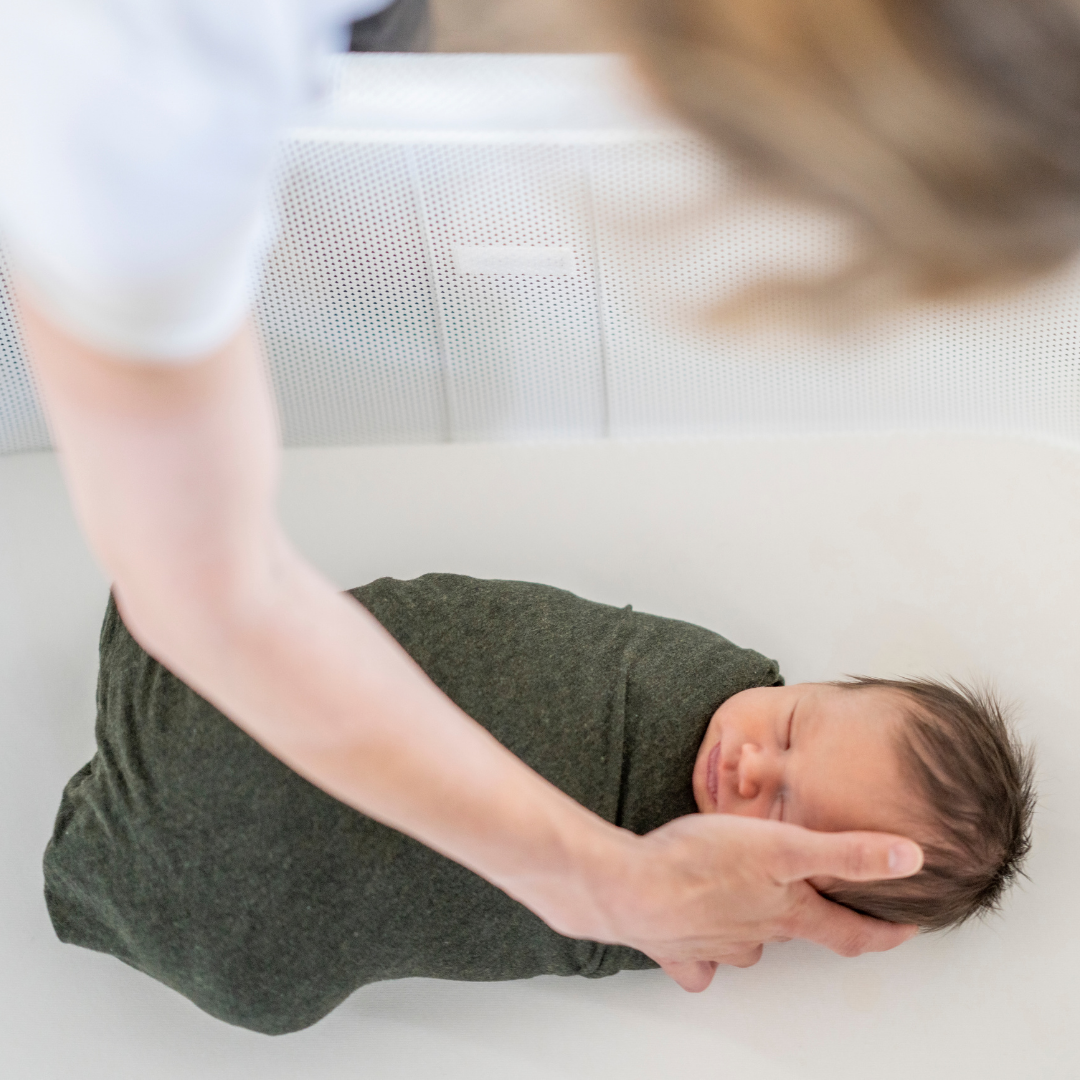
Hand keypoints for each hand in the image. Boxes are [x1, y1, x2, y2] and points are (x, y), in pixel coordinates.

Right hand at [593, 814, 922, 991]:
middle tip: (821, 901)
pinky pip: (699, 961)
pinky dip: (705, 953)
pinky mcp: (678, 950)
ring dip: (757, 929)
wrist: (628, 887)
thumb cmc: (699, 862)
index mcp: (787, 913)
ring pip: (749, 944)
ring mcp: (716, 947)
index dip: (885, 933)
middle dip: (812, 920)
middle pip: (797, 935)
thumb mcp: (782, 845)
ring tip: (755, 903)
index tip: (907, 929)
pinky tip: (699, 931)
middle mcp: (757, 936)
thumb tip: (910, 858)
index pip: (851, 934)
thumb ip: (847, 853)